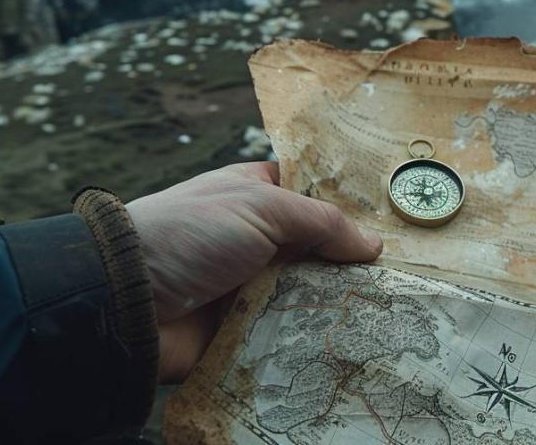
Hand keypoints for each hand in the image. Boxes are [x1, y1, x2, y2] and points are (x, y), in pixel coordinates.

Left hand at [126, 162, 382, 382]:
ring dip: (340, 303)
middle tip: (408, 274)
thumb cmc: (190, 233)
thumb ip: (321, 222)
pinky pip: (290, 333)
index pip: (314, 194)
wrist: (126, 301)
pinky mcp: (247, 329)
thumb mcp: (261, 207)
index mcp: (257, 195)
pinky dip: (316, 336)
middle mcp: (258, 239)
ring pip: (310, 293)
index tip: (397, 219)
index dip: (350, 204)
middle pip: (319, 249)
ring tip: (393, 312)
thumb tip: (373, 244)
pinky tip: (358, 340)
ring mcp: (253, 285)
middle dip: (354, 261)